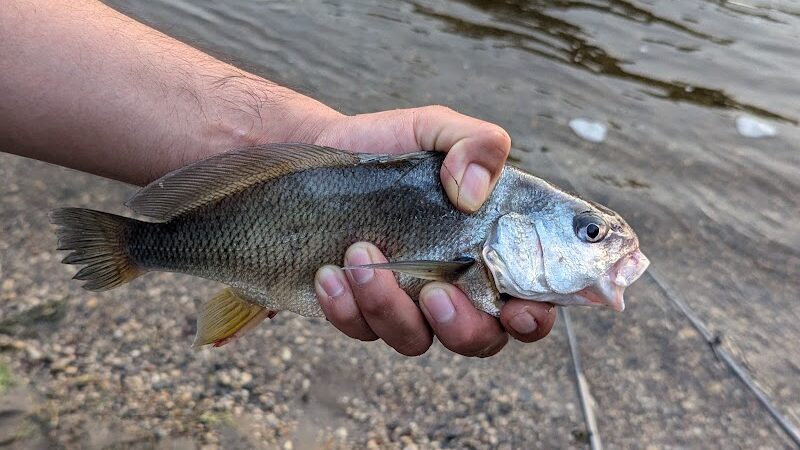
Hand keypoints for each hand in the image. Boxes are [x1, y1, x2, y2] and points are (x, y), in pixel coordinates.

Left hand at [311, 106, 556, 356]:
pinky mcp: (360, 310)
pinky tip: (330, 272)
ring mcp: (406, 304)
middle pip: (479, 340)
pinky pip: (360, 329)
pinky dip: (346, 308)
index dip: (533, 318)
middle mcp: (454, 287)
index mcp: (488, 249)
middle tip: (433, 292)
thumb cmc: (392, 146)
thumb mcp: (438, 128)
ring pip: (414, 339)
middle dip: (460, 326)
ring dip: (389, 307)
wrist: (324, 149)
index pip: (528, 302)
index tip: (517, 310)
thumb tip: (474, 192)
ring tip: (360, 252)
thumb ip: (477, 144)